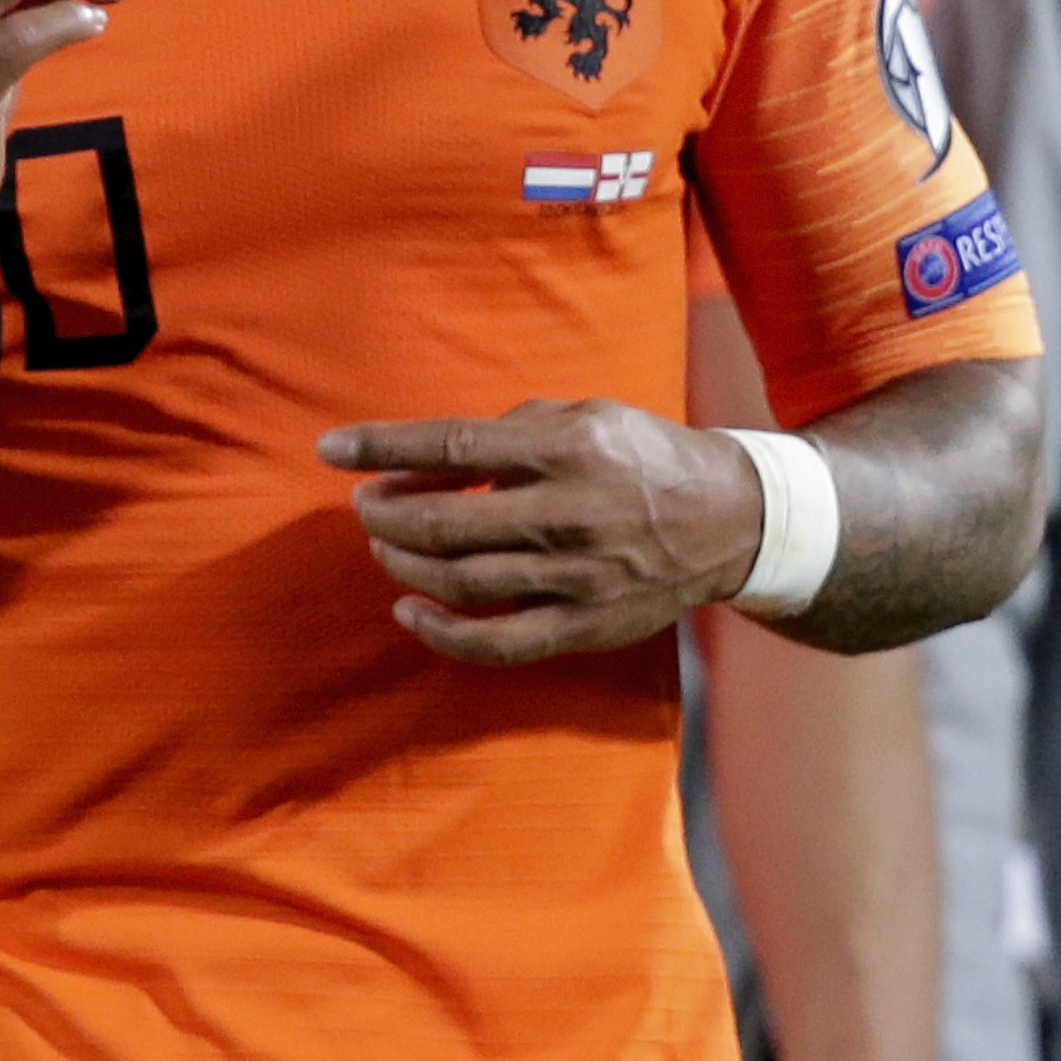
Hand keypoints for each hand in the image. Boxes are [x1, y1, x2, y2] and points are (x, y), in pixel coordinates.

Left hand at [320, 398, 761, 663]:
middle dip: (387, 514)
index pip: (454, 447)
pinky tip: (408, 611)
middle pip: (447, 523)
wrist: (730, 519)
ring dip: (405, 563)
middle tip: (366, 506)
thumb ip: (505, 436)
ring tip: (383, 544)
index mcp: (567, 450)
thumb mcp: (580, 417)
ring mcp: (578, 577)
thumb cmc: (638, 457)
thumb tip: (417, 466)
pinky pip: (500, 643)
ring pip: (463, 581)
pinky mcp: (585, 625)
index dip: (383, 447)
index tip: (330, 449)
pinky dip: (442, 633)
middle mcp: (570, 514)